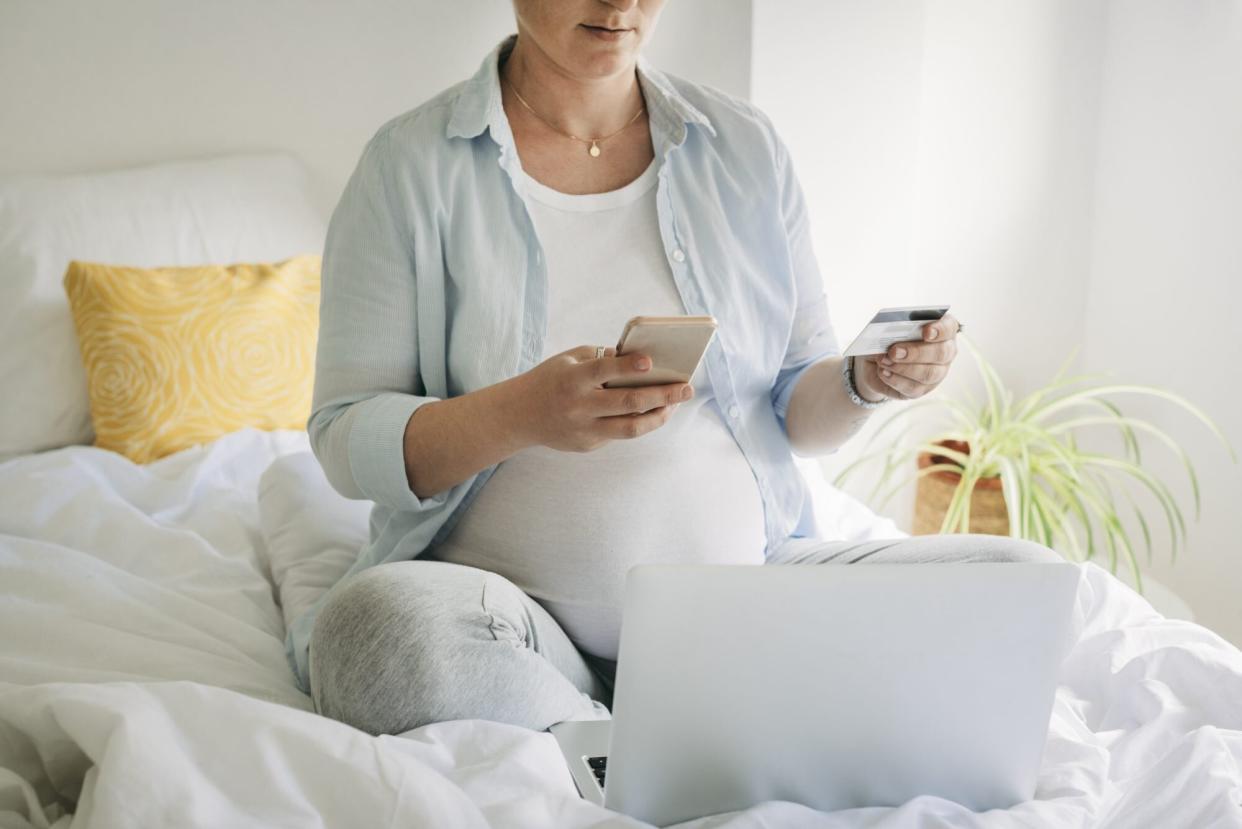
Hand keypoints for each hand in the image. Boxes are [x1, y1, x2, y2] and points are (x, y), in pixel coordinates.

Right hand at [510, 345, 693, 451]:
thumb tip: (641, 362)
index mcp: (573, 379)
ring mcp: (584, 430)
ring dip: (658, 416)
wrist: (519, 415)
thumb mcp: (569, 360)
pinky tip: (650, 412)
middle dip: (662, 396)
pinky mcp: (587, 445)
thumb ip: (602, 358)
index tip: (651, 362)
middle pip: (628, 403)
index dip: (628, 366)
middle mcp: (579, 407)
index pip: (604, 371)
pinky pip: (618, 433)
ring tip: (675, 405)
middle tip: (687, 389)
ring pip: (631, 428)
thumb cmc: (551, 379)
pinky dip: (637, 421)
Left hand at [854, 314, 961, 401]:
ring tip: (884, 361)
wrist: (877, 359)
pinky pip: (914, 388)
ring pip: (929, 374)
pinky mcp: (922, 389)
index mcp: (942, 329)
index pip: (949, 328)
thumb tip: (890, 334)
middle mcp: (945, 351)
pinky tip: (883, 372)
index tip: (926, 332)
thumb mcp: (890, 328)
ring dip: (903, 368)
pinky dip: (896, 380)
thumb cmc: (890, 336)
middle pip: (941, 353)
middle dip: (916, 353)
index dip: (940, 330)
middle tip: (894, 351)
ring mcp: (937, 372)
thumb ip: (896, 327)